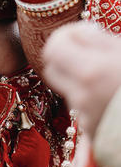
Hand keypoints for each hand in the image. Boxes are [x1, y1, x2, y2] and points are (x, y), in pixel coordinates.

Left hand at [43, 22, 120, 139]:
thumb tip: (80, 32)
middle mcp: (82, 97)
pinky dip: (92, 98)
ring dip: (81, 78)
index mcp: (90, 72)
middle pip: (52, 69)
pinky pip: (83, 109)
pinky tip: (113, 96)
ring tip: (110, 75)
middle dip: (66, 56)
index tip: (83, 34)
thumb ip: (99, 40)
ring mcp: (87, 118)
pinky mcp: (94, 134)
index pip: (52, 48)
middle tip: (89, 51)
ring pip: (69, 89)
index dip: (65, 36)